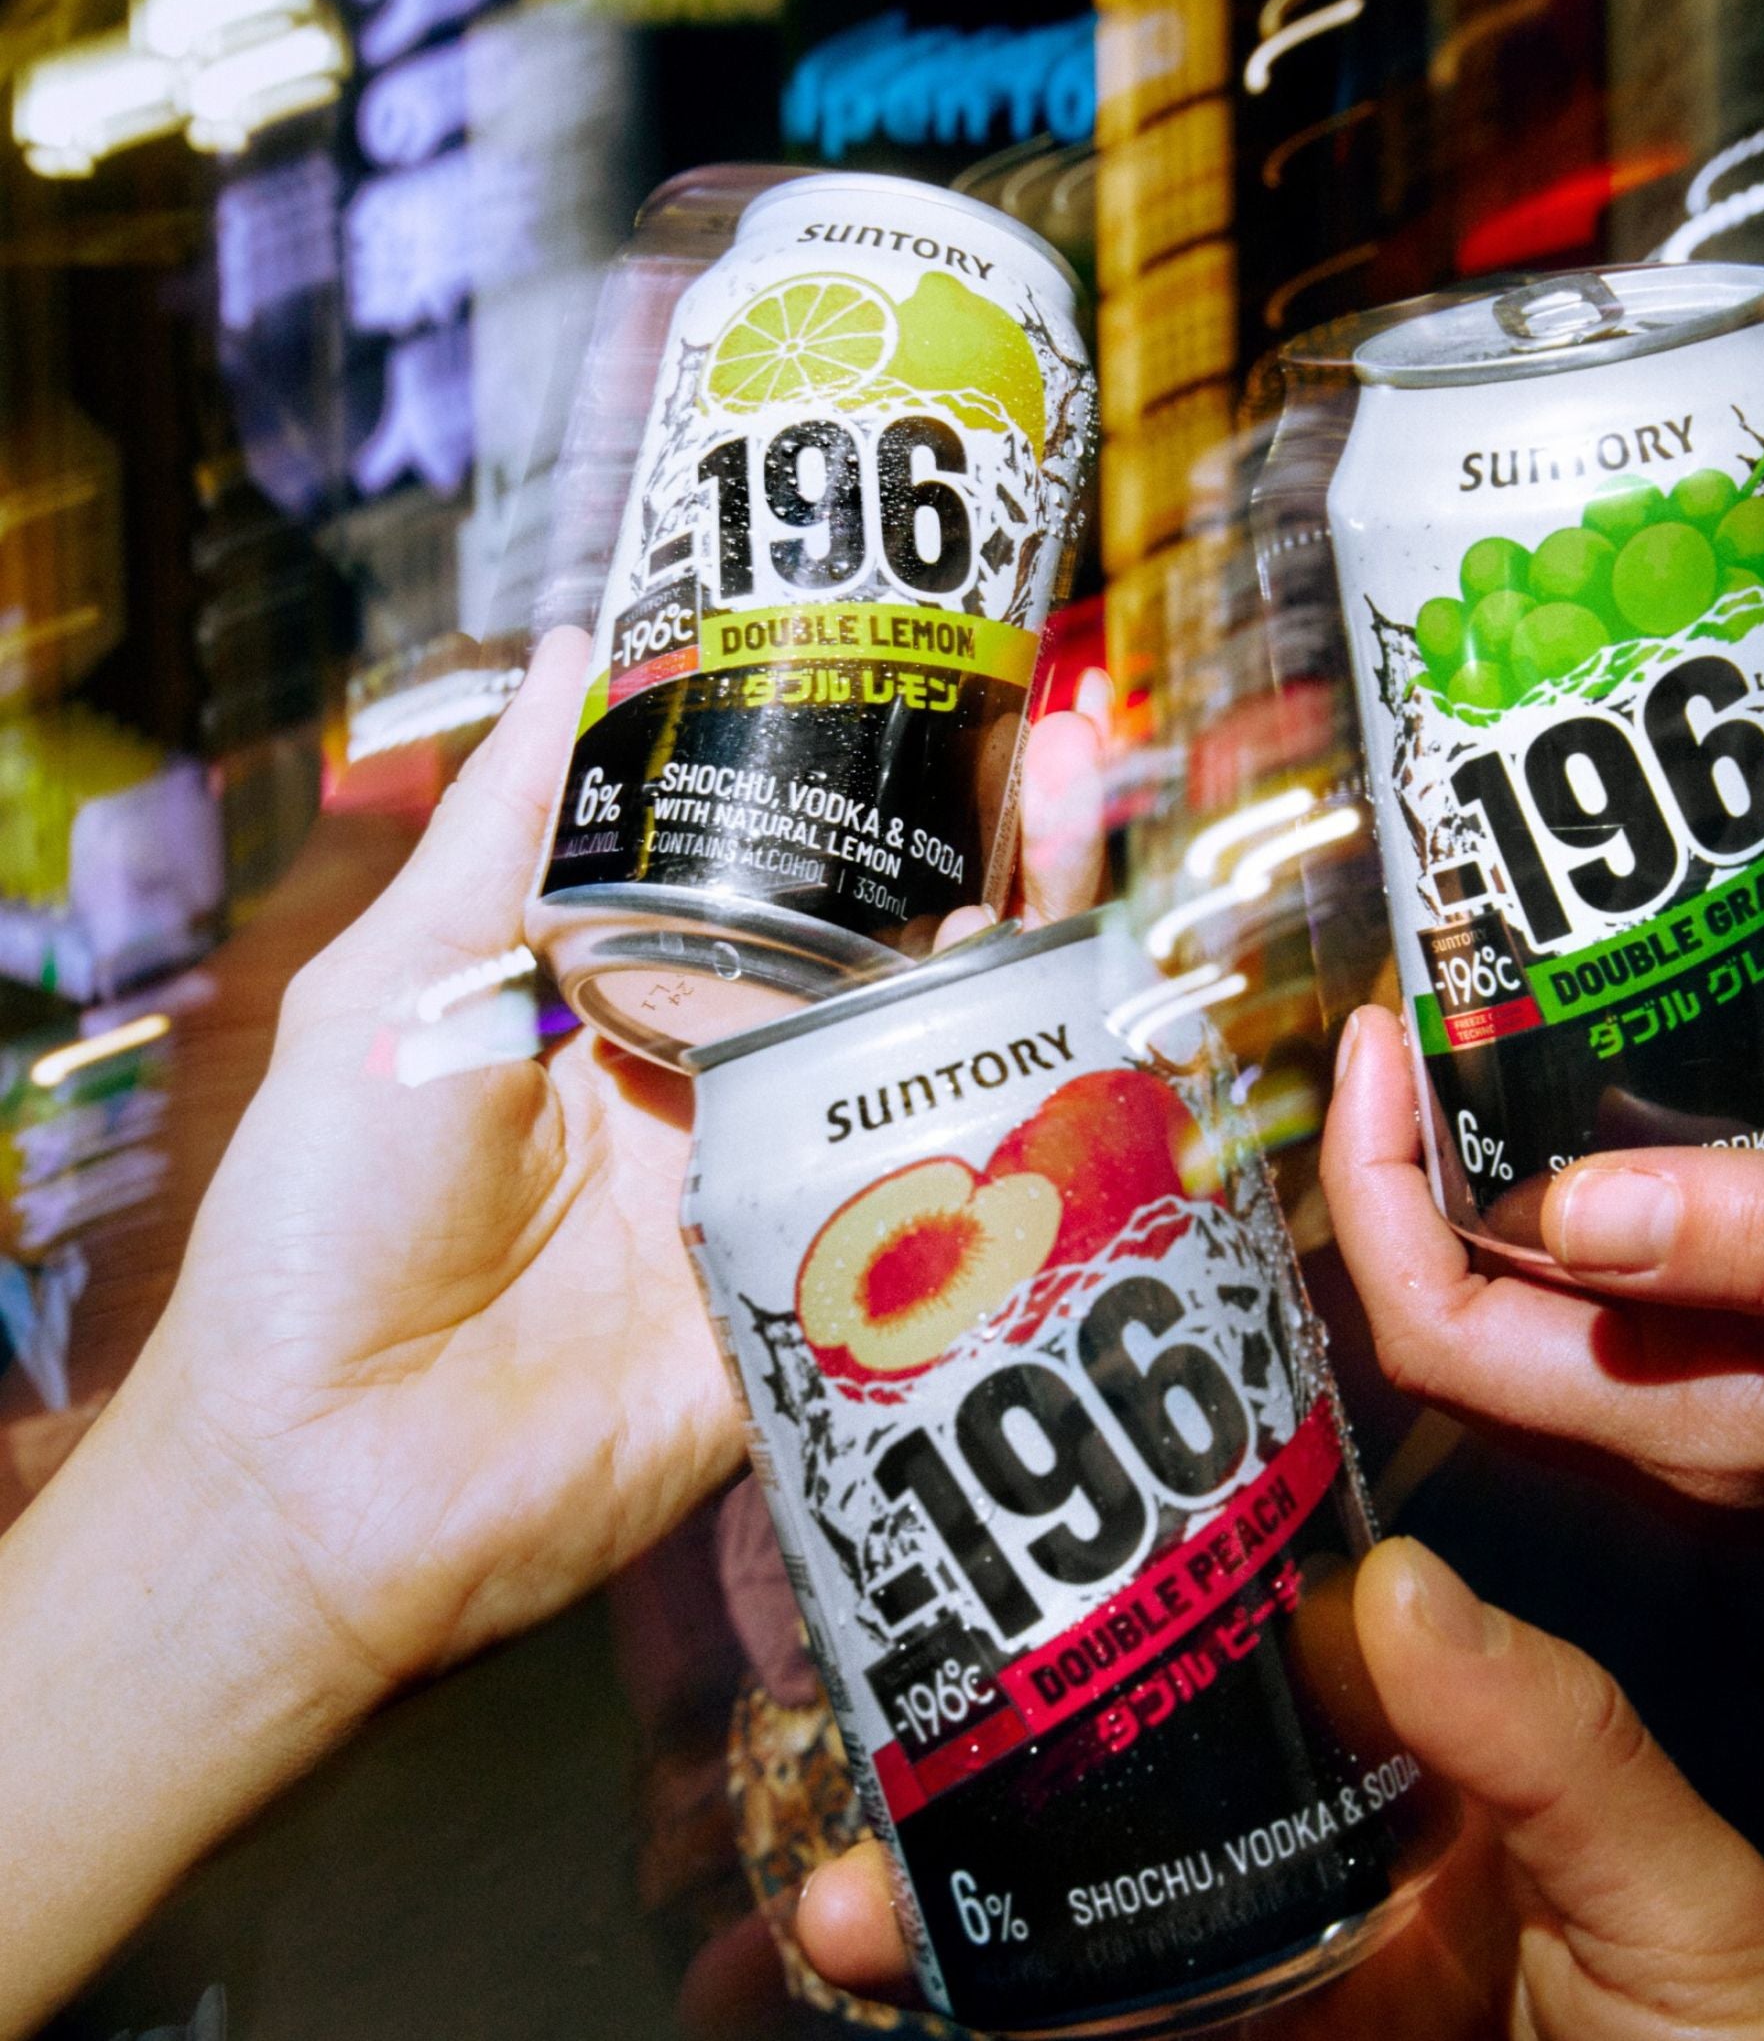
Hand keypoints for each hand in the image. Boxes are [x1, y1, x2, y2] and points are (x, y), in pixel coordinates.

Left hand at [0, 628, 1105, 2035]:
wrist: (330, 1476)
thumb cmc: (325, 1223)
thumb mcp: (400, 988)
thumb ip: (501, 831)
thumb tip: (575, 649)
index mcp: (636, 1001)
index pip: (776, 867)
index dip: (854, 779)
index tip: (923, 677)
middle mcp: (732, 1082)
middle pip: (888, 948)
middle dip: (982, 841)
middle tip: (1054, 729)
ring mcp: (793, 1186)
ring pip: (940, 1050)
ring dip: (1026, 937)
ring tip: (1077, 810)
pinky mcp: (836, 1296)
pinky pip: (943, 1197)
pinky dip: (1017, 1101)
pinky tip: (1062, 997)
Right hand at [794, 1537, 1763, 2040]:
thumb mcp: (1686, 1903)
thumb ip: (1556, 1747)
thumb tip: (1394, 1578)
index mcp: (1424, 1788)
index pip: (1254, 1662)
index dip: (1126, 1602)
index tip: (1008, 1554)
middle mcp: (1331, 1882)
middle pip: (1131, 1795)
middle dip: (986, 1760)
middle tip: (871, 1723)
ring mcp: (1281, 2000)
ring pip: (1088, 1932)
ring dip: (951, 1905)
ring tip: (841, 1897)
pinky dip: (1004, 2015)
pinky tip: (906, 1988)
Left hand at [1320, 1004, 1763, 1554]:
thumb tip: (1562, 1210)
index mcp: (1696, 1426)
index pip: (1439, 1335)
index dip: (1373, 1195)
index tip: (1383, 1044)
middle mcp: (1677, 1435)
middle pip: (1460, 1316)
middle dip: (1400, 1172)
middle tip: (1416, 1026)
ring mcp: (1718, 1410)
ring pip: (1530, 1307)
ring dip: (1472, 1181)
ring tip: (1475, 1049)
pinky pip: (1616, 1296)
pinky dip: (1567, 1199)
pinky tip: (1597, 1114)